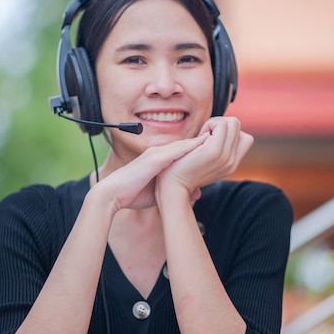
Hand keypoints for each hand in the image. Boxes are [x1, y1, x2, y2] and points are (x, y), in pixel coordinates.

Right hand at [91, 133, 209, 210]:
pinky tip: (202, 145)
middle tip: (222, 138)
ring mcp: (155, 154)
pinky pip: (174, 151)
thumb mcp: (158, 194)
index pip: (183, 152)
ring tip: (217, 137)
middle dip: (203, 142)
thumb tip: (197, 194)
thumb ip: (175, 191)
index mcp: (159, 160)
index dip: (199, 150)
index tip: (216, 148)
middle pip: (185, 145)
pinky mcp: (153, 160)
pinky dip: (188, 148)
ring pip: (182, 145)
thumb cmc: (131, 195)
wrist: (111, 194)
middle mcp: (158, 153)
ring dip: (199, 142)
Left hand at [156, 117, 253, 195]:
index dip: (225, 132)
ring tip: (201, 138)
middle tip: (203, 137)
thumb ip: (212, 149)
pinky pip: (222, 125)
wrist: (172, 186)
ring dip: (214, 124)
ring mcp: (226, 157)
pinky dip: (209, 124)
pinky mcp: (215, 151)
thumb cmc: (180, 170)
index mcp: (230, 164)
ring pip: (232, 123)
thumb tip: (210, 134)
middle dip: (219, 124)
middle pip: (237, 126)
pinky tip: (198, 138)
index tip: (208, 141)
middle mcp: (232, 162)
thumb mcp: (202, 160)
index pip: (244, 138)